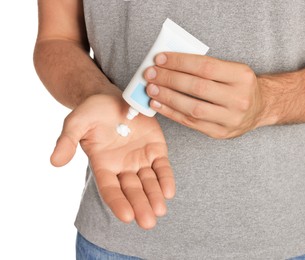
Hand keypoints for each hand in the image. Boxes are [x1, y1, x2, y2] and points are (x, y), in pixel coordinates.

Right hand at [51, 94, 174, 228]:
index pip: (110, 189)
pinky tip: (169, 191)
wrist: (112, 98)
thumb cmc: (92, 111)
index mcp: (103, 165)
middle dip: (140, 206)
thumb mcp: (76, 123)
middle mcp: (122, 166)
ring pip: (149, 182)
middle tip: (148, 222)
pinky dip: (165, 178)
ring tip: (160, 210)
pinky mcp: (155, 149)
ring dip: (155, 196)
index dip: (118, 202)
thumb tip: (54, 161)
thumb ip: (67, 141)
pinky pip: (162, 166)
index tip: (127, 216)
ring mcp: (140, 159)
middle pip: (132, 190)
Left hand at [144, 53, 264, 138]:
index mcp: (241, 76)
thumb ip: (206, 67)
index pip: (205, 66)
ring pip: (192, 108)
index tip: (160, 59)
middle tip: (150, 74)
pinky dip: (171, 113)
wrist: (259, 108)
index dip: (179, 62)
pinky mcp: (219, 133)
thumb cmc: (239, 86)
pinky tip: (158, 105)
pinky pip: (190, 123)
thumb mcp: (231, 70)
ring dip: (167, 98)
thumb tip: (170, 64)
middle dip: (169, 79)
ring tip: (151, 89)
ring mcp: (229, 119)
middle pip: (197, 87)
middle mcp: (238, 98)